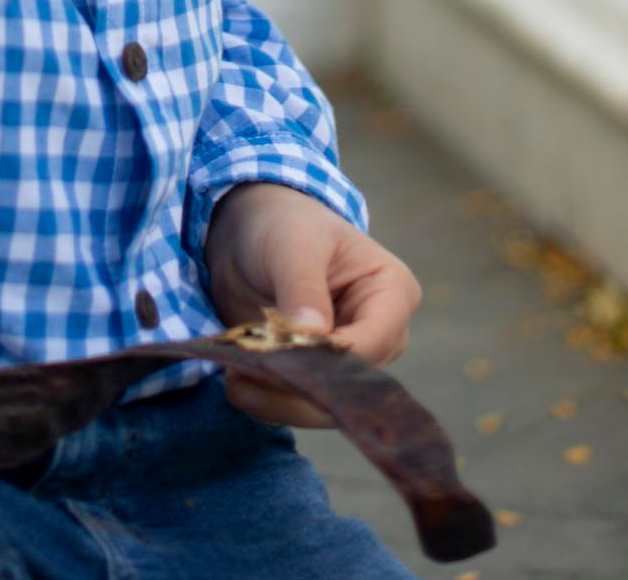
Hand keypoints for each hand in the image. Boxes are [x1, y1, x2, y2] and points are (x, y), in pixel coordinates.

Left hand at [202, 181, 421, 429]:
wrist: (251, 233)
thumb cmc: (284, 225)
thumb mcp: (293, 244)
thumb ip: (303, 287)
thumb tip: (313, 335)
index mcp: (392, 292)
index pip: (370, 342)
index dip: (326, 359)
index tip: (277, 357)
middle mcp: (381, 335)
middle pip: (349, 383)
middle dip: (298, 387)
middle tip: (243, 378)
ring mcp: (350, 360)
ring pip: (325, 403)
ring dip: (278, 401)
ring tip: (234, 381)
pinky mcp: (318, 376)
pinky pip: (300, 402)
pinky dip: (269, 400)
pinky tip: (237, 382)